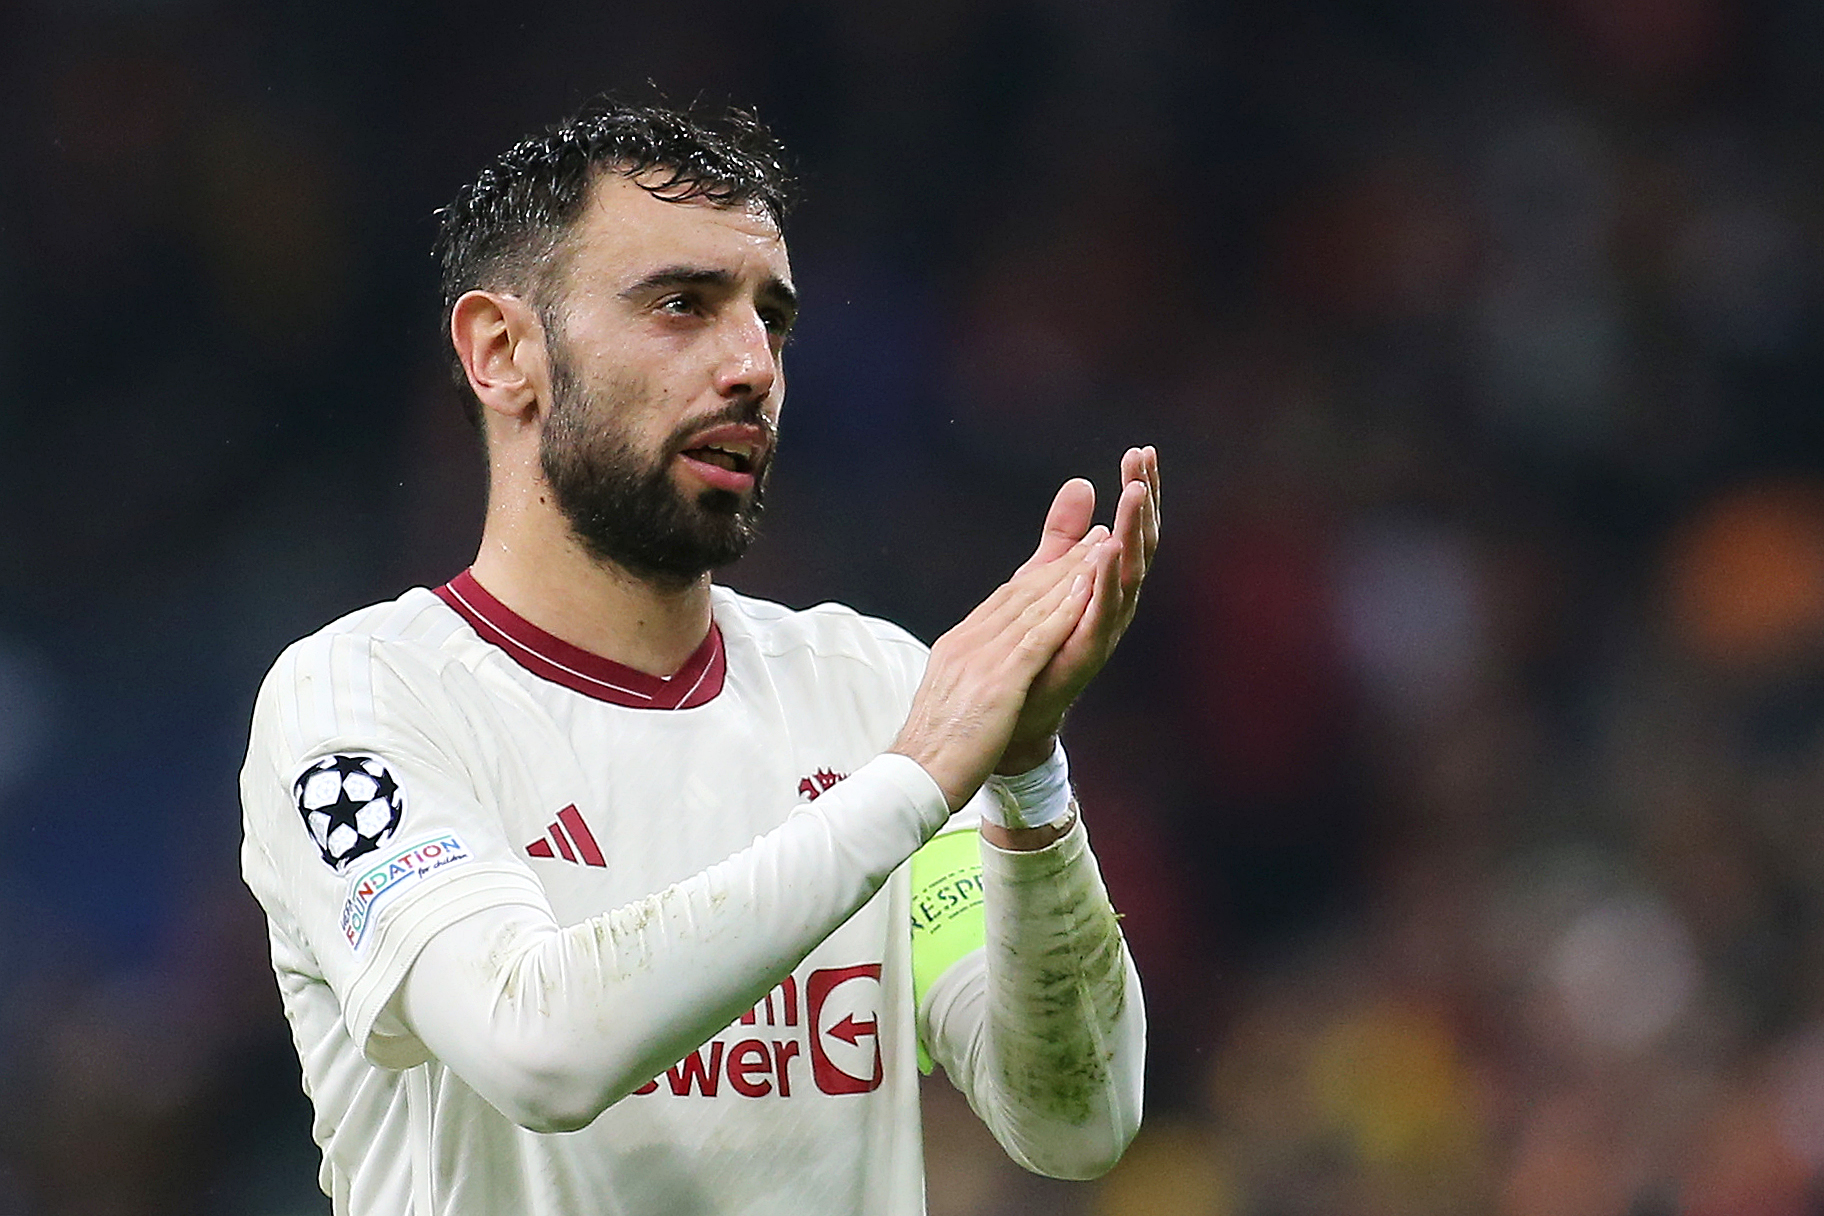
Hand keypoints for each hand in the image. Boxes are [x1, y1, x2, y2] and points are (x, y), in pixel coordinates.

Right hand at [890, 530, 1103, 811]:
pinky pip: (1037, 639)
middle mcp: (968, 643)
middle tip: (1096, 535)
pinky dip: (1064, 611)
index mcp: (958, 647)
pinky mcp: (998, 682)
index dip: (1041, 575)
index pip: (1005, 601)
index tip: (1070, 555)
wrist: (914, 779)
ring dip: (1071, 575)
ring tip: (1102, 549)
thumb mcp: (952, 703)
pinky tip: (1088, 591)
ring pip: (1033, 606)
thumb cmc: (933, 753)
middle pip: (1022, 593)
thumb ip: (969, 679)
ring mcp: (981, 660)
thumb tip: (980, 674)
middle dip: (1063, 563)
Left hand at [997, 446, 1160, 773]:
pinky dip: (1107, 581)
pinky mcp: (1085, 652)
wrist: (1011, 711)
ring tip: (1135, 493)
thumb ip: (1064, 535)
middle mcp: (1114, 604)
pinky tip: (1107, 550)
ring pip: (1129, 574)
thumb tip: (1083, 482)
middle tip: (1143, 461)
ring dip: (1133, 532)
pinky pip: (1103, 613)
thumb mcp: (1044, 576)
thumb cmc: (1031, 643)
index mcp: (1108, 583)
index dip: (1139, 491)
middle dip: (1144, 502)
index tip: (1140, 451)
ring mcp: (1103, 629)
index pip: (1131, 528)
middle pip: (1140, 544)